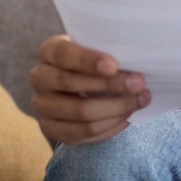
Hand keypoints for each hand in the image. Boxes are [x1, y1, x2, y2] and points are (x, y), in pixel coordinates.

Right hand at [28, 34, 151, 145]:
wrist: (81, 82)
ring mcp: (42, 105)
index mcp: (49, 50)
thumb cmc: (96, 60)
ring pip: (80, 113)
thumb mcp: (98, 48)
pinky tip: (128, 116)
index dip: (88, 61)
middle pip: (71, 84)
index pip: (64, 54)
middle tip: (139, 84)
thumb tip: (138, 61)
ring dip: (116, 108)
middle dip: (110, 85)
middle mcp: (39, 77)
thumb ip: (110, 50)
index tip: (114, 65)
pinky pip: (83, 133)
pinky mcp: (51, 128)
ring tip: (141, 100)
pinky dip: (110, 126)